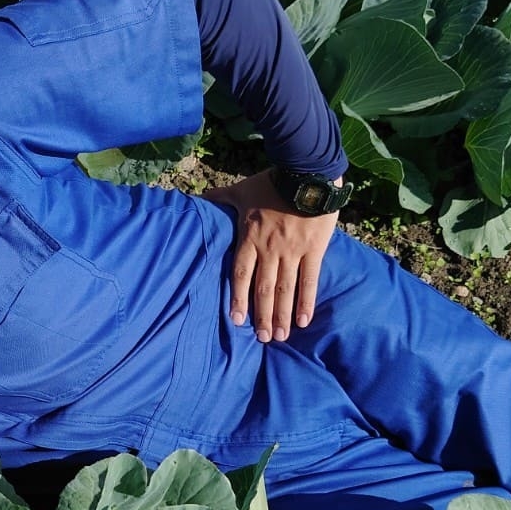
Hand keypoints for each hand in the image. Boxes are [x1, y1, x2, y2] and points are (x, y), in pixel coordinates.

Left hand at [204, 169, 338, 341]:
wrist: (306, 170)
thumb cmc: (272, 181)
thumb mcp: (241, 190)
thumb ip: (220, 198)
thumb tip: (196, 197)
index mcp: (250, 239)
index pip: (240, 275)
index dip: (238, 298)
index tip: (237, 320)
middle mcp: (269, 250)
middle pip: (264, 289)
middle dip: (262, 316)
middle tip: (262, 339)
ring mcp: (292, 252)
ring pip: (285, 290)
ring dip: (282, 315)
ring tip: (280, 337)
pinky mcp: (314, 250)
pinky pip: (309, 280)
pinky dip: (306, 302)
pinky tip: (303, 321)